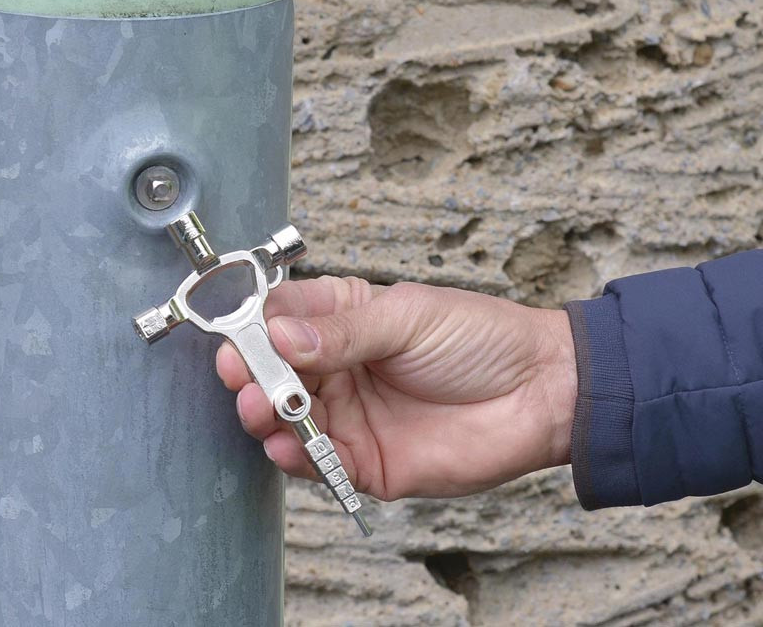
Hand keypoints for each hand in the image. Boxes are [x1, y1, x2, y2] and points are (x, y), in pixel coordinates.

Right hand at [215, 276, 577, 500]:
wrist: (542, 393)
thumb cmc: (482, 339)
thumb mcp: (408, 319)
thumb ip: (344, 332)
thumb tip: (280, 336)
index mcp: (344, 320)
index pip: (281, 319)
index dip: (253, 326)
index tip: (237, 333)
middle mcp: (337, 368)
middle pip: (274, 371)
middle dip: (253, 373)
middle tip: (242, 374)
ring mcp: (347, 416)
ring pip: (286, 418)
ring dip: (266, 414)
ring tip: (262, 406)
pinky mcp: (364, 461)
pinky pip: (317, 462)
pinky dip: (294, 456)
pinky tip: (284, 444)